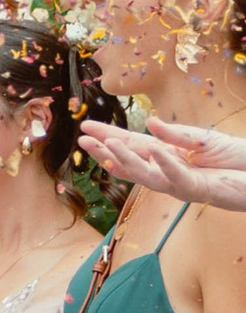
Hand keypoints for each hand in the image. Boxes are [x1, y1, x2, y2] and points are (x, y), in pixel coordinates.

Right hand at [83, 118, 245, 214]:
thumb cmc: (235, 159)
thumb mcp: (203, 140)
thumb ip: (176, 135)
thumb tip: (149, 123)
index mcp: (169, 157)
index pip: (133, 145)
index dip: (109, 137)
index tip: (85, 128)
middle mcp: (170, 173)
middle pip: (132, 162)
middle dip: (106, 152)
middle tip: (82, 141)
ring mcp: (182, 184)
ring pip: (148, 175)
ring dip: (127, 160)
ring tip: (108, 144)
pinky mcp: (200, 189)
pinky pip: (179, 178)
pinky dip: (166, 164)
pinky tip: (153, 149)